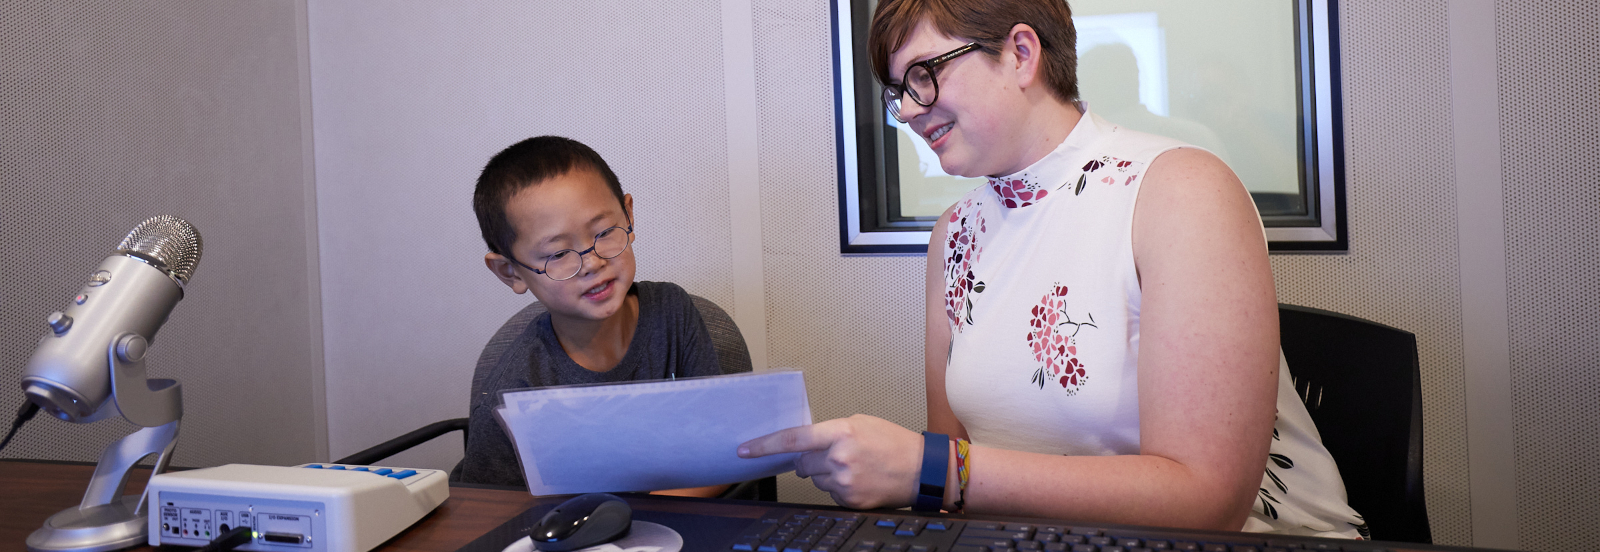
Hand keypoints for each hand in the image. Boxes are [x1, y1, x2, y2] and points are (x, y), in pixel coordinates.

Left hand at [738, 414, 924, 508]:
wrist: (920, 469)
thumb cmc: (892, 442)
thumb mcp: (860, 423)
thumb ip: (829, 432)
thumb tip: (804, 444)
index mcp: (841, 432)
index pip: (793, 439)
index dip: (764, 445)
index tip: (745, 449)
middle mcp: (839, 458)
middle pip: (801, 462)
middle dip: (810, 458)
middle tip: (833, 454)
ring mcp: (844, 481)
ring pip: (814, 478)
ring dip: (825, 473)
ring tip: (853, 466)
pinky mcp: (849, 500)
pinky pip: (828, 492)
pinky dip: (837, 486)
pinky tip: (857, 478)